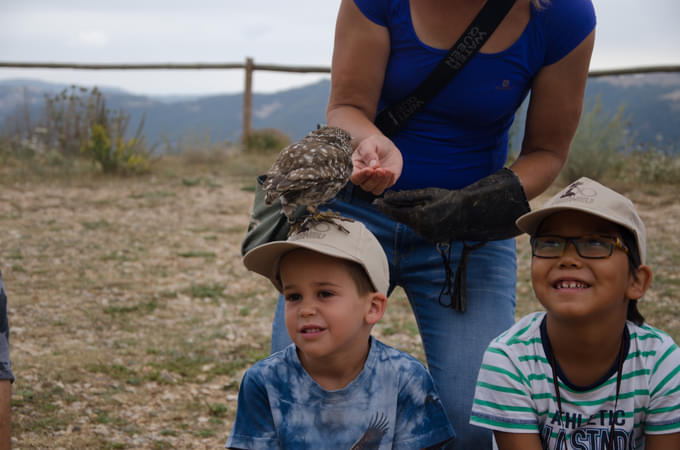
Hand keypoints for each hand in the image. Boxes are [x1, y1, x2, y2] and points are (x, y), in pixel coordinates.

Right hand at [350, 134, 402, 194]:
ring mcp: (375, 181)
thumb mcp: (369, 144)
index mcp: (356, 168)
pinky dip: (389, 180)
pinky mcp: (386, 182)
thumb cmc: (374, 144)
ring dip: (382, 182)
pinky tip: (391, 171)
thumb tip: (374, 165)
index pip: (355, 178)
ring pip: (376, 190)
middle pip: (366, 186)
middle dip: (374, 179)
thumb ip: (369, 154)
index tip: (369, 170)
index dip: (361, 176)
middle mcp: (364, 177)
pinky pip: (387, 186)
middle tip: (379, 169)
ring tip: (386, 170)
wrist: (387, 146)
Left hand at [374, 168, 529, 242]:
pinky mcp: (431, 239)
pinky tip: (419, 213)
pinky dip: (416, 220)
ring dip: (405, 215)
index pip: (395, 213)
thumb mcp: (427, 194)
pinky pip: (419, 228)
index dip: (385, 207)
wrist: (470, 213)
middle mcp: (421, 230)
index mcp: (419, 217)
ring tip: (402, 205)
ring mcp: (426, 236)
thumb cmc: (450, 199)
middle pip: (401, 219)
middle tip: (382, 202)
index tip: (376, 201)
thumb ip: (406, 196)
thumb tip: (388, 196)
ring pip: (410, 224)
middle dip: (393, 211)